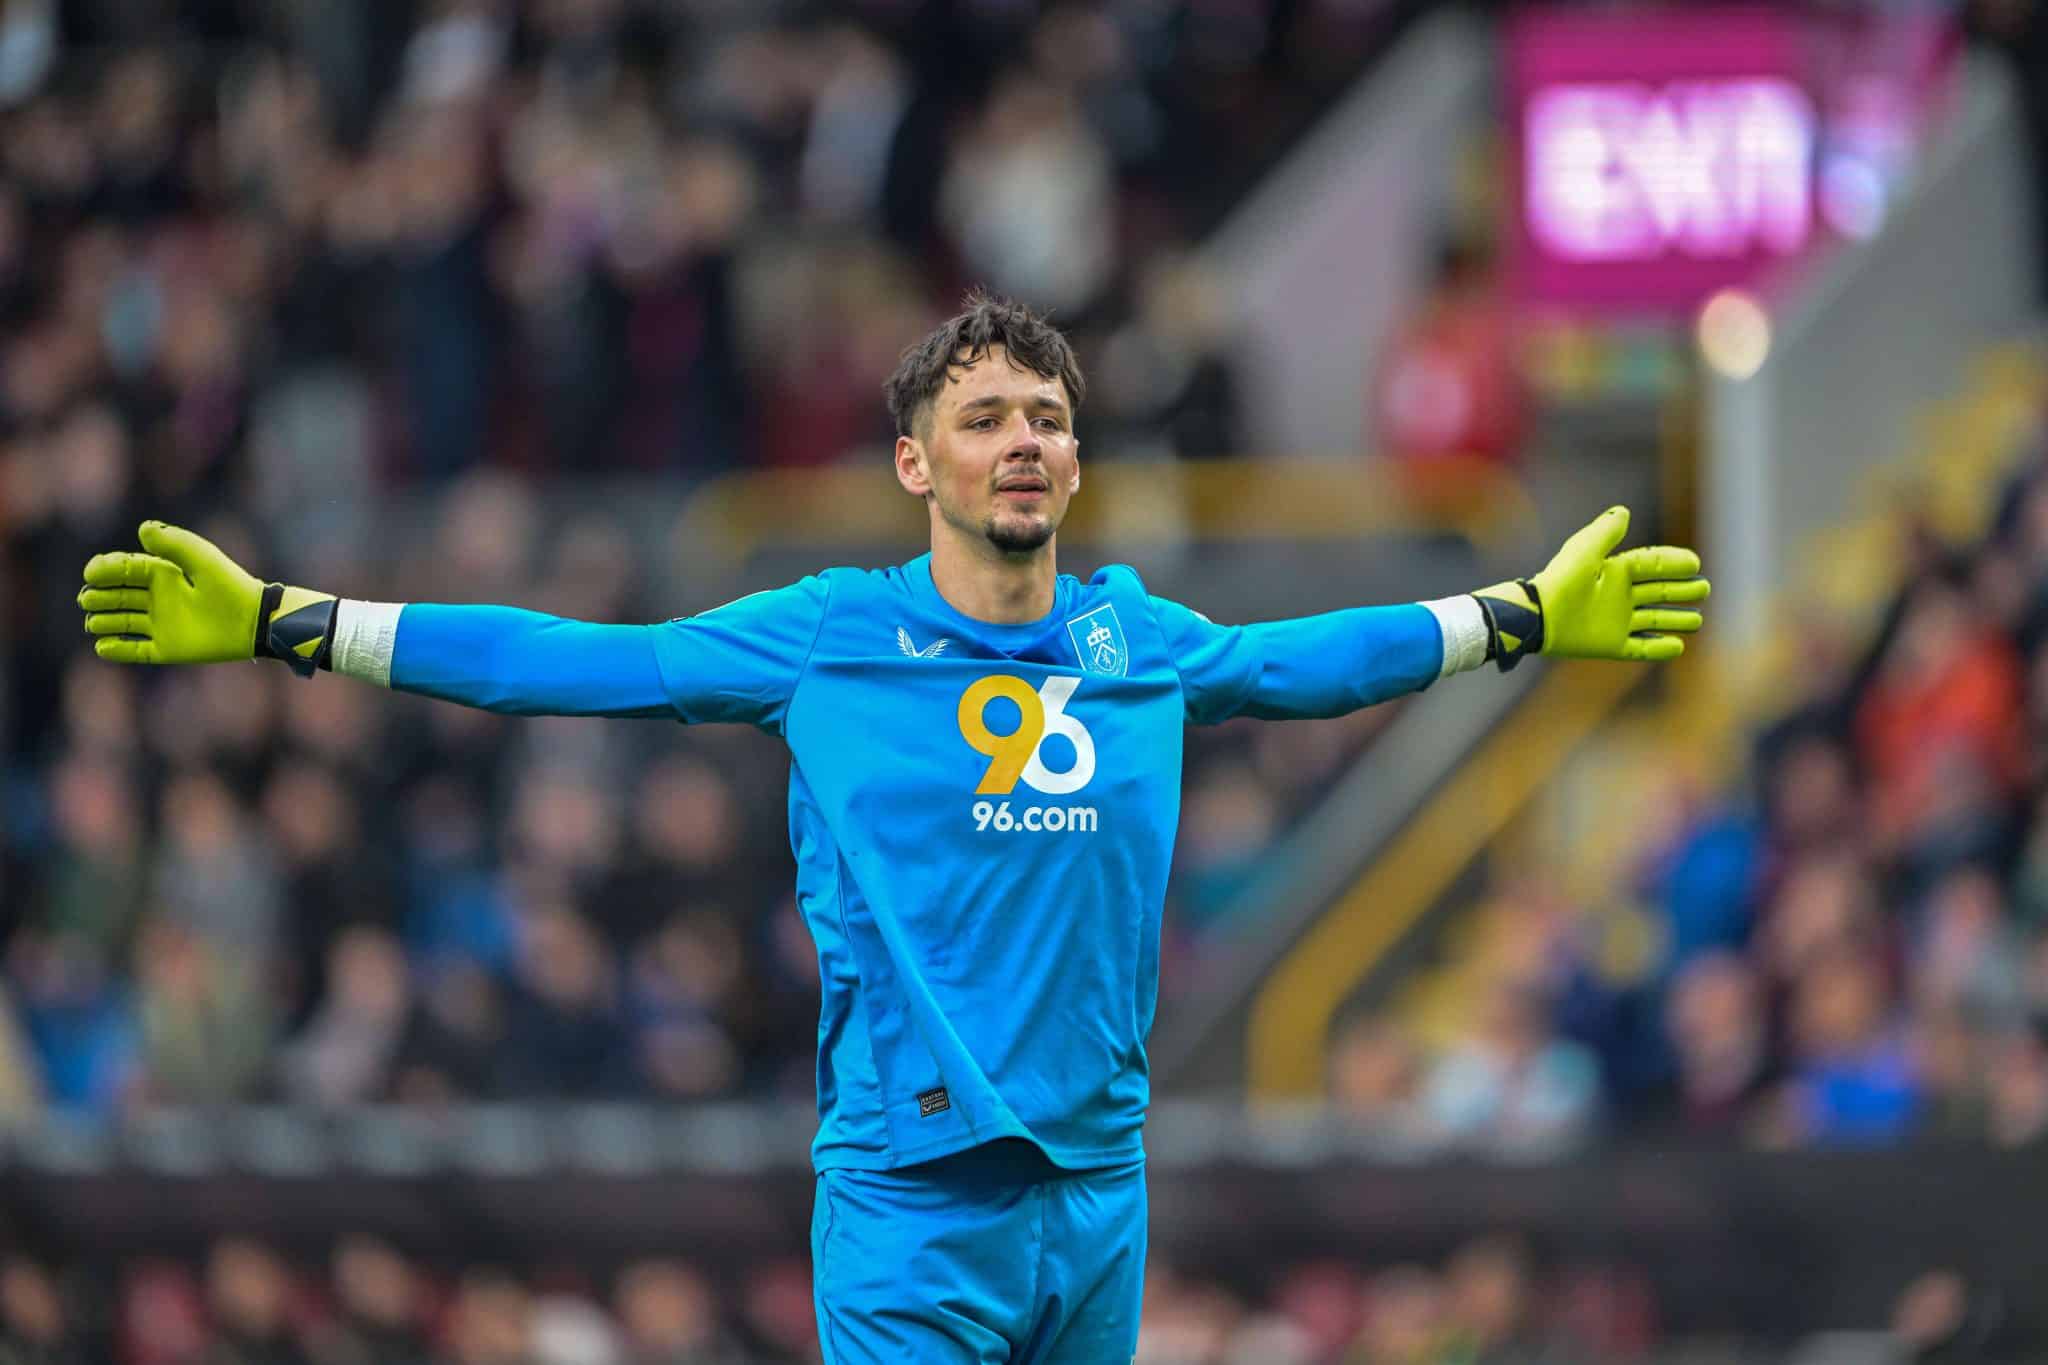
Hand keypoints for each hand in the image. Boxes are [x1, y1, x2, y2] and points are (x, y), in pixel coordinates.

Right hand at [78, 521, 265, 664]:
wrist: (254, 622)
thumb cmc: (230, 585)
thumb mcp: (202, 559)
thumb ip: (174, 543)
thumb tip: (142, 528)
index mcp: (163, 574)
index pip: (123, 569)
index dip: (105, 570)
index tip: (92, 573)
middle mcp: (158, 598)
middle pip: (116, 596)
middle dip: (98, 596)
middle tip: (88, 599)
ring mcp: (161, 624)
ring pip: (121, 623)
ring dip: (103, 622)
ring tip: (94, 622)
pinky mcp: (167, 649)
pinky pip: (135, 651)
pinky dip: (117, 650)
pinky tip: (103, 647)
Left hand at [1474, 506, 1709, 667]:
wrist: (1539, 616)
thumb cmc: (1562, 580)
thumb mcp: (1585, 549)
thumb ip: (1606, 532)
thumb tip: (1624, 511)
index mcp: (1614, 571)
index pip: (1651, 564)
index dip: (1673, 563)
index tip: (1695, 563)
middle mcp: (1617, 596)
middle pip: (1657, 592)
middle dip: (1681, 591)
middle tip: (1704, 589)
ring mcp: (1615, 622)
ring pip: (1653, 620)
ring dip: (1675, 619)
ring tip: (1697, 620)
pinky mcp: (1610, 645)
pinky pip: (1640, 648)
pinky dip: (1659, 648)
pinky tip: (1678, 646)